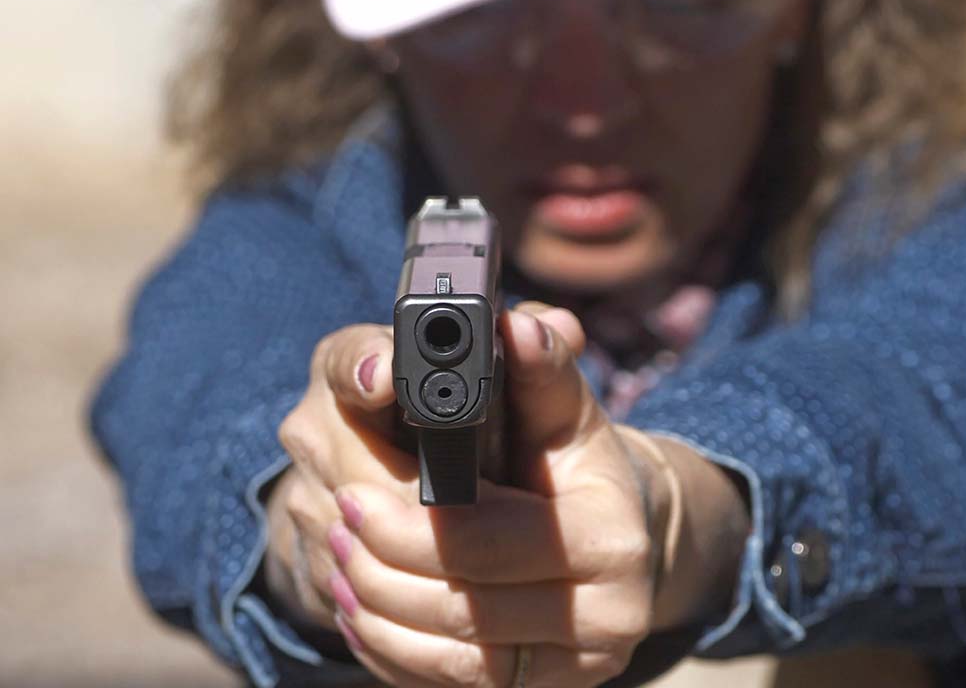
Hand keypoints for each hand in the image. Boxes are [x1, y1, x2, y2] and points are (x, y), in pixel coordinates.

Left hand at [269, 303, 748, 686]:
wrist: (618, 543)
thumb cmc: (575, 466)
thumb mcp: (565, 411)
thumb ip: (539, 369)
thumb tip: (522, 326)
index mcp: (612, 539)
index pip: (488, 542)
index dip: (411, 521)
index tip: (352, 492)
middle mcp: (608, 618)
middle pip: (460, 605)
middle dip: (380, 563)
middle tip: (333, 520)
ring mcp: (575, 667)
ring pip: (446, 653)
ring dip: (375, 608)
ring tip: (336, 560)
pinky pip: (447, 683)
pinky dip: (391, 649)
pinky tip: (361, 609)